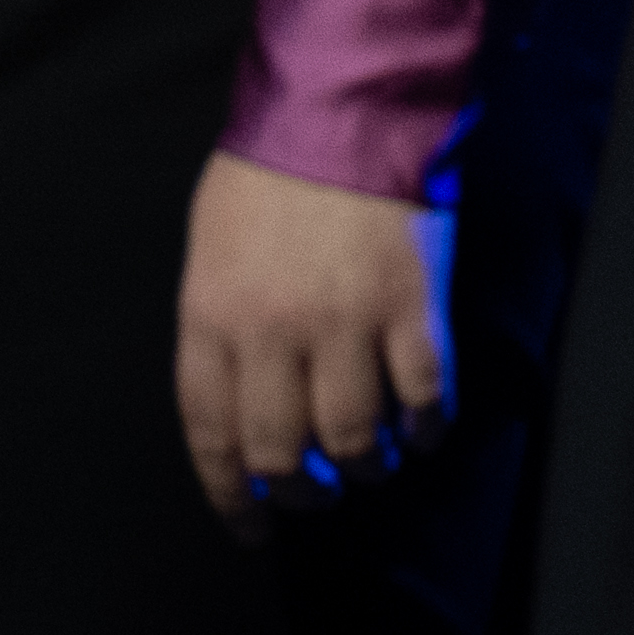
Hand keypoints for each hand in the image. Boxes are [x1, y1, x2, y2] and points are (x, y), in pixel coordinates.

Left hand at [174, 151, 451, 519]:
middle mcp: (272, 331)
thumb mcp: (211, 245)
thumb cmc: (268, 173)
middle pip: (281, 455)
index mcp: (212, 314)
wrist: (342, 108)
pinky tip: (420, 428)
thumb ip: (219, 324)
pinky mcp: (410, 312)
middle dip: (299, 493)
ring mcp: (344, 325)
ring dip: (363, 468)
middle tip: (316, 494)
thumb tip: (236, 403)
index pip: (210, 434)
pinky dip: (423, 429)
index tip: (250, 526)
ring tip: (370, 462)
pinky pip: (420, 402)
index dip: (230, 496)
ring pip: (353, 444)